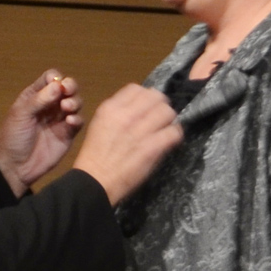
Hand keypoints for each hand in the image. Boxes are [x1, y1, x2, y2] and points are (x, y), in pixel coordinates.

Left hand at [0, 69, 83, 196]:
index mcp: (35, 96)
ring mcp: (59, 119)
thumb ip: (39, 99)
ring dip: (74, 102)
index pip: (50, 78)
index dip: (56, 78)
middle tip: (67, 91)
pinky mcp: (67, 134)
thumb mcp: (21, 115)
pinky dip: (77, 119)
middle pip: (67, 88)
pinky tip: (70, 121)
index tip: (57, 84)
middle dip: (70, 86)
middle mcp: (50, 105)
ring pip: (75, 103)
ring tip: (67, 108)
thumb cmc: (13, 137)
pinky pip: (78, 122)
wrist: (15, 167)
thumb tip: (58, 84)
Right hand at [73, 84, 181, 204]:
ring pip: (168, 112)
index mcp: (111, 108)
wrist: (95, 181)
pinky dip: (175, 135)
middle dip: (160, 105)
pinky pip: (174, 133)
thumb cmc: (95, 154)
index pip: (136, 89)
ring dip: (169, 120)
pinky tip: (170, 140)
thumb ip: (117, 112)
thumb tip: (138, 106)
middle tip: (159, 117)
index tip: (146, 107)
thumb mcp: (100, 124)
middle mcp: (126, 115)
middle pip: (156, 97)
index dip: (145, 97)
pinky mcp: (153, 148)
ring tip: (165, 128)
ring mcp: (141, 131)